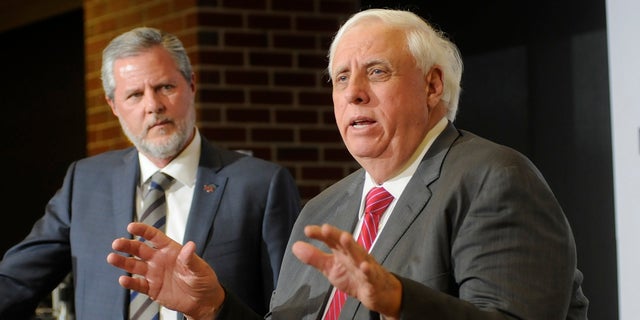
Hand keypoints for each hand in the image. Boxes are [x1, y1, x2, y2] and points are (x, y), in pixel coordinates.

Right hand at [107, 222, 223, 319]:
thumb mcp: (199, 268)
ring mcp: (154, 274)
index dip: (143, 231)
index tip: (131, 227)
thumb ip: (190, 258)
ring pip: (134, 266)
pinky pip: (138, 285)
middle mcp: (159, 260)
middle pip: (139, 250)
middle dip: (127, 245)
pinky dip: (130, 283)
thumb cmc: (203, 280)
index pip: (154, 237)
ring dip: (123, 262)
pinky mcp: (152, 289)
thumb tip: (190, 246)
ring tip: (112, 258)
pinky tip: (123, 280)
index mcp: (170, 250)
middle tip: (117, 243)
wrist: (202, 301)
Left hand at [291, 224, 401, 317]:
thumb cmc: (353, 275)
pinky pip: (371, 274)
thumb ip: (314, 257)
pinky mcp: (372, 279)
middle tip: (326, 228)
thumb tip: (295, 246)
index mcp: (342, 251)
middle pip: (345, 242)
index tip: (308, 230)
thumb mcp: (330, 267)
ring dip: (352, 246)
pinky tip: (364, 266)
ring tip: (344, 238)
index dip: (320, 234)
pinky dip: (368, 270)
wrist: (377, 290)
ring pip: (359, 254)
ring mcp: (364, 265)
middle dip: (336, 235)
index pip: (330, 239)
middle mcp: (353, 254)